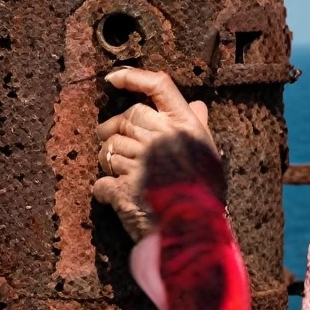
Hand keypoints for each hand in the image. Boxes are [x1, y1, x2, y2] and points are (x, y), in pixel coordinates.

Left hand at [92, 68, 216, 239]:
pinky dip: (104, 191)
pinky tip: (117, 196)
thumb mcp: (209, 153)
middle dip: (115, 129)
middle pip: (125, 117)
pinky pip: (101, 182)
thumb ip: (199, 126)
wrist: (195, 233)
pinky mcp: (122, 188)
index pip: (158, 86)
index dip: (132, 76)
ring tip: (125, 176)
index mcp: (185, 125)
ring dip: (109, 162)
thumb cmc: (204, 191)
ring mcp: (141, 161)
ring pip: (108, 149)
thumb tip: (198, 105)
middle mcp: (162, 137)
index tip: (112, 78)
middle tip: (119, 146)